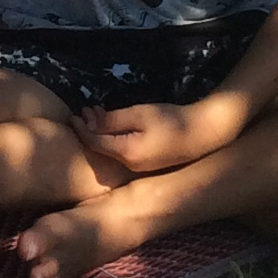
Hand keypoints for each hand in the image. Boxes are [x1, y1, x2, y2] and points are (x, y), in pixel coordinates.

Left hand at [74, 100, 225, 172]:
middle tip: (85, 110)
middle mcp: (130, 166)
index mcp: (127, 154)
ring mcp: (139, 167)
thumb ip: (113, 120)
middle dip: (90, 130)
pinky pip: (123, 152)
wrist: (204, 133)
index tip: (73, 114)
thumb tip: (90, 121)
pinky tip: (114, 126)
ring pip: (112, 150)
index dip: (82, 128)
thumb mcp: (140, 115)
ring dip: (102, 133)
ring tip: (95, 114)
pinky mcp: (147, 163)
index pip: (95, 143)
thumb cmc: (172, 120)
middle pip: (101, 149)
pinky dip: (114, 138)